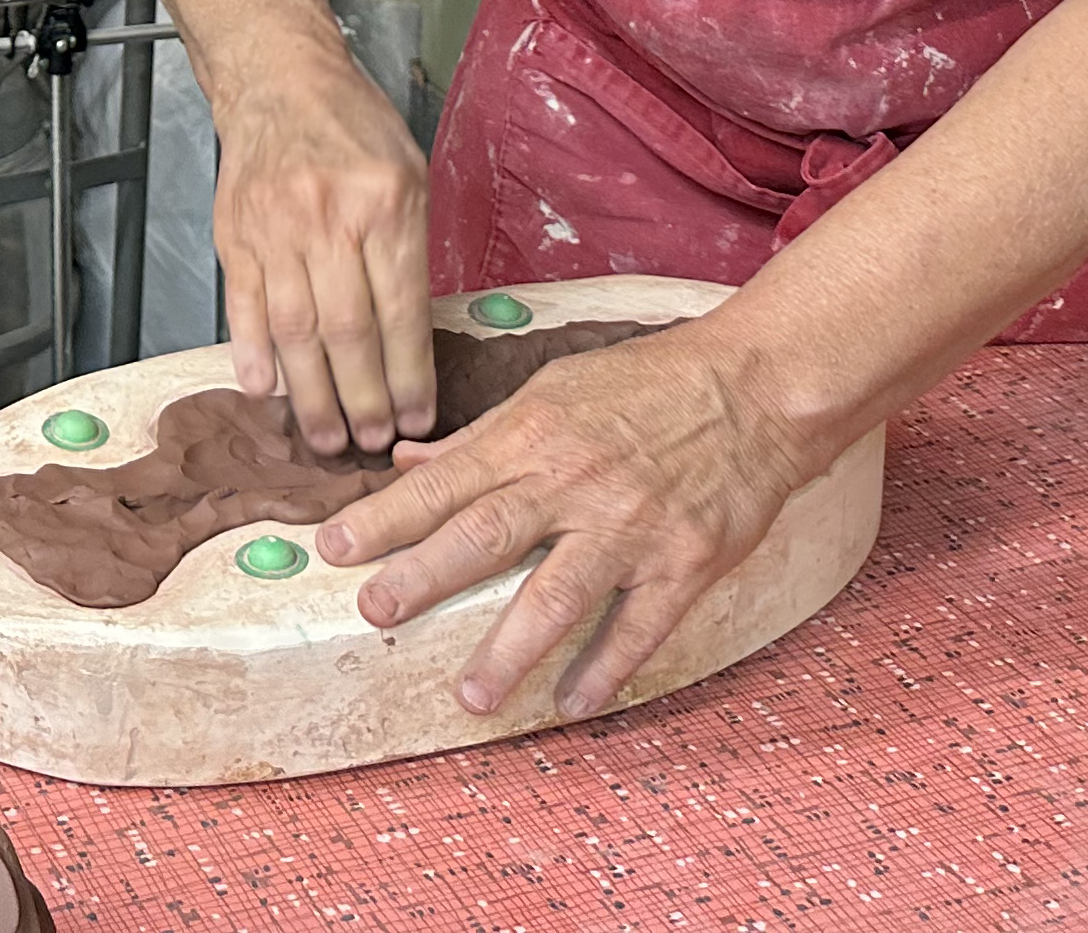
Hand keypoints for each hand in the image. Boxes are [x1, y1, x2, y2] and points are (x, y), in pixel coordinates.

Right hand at [208, 35, 435, 457]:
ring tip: (327, 438)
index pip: (401, 311)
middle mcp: (328, 218)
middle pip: (348, 331)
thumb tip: (409, 343)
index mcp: (385, 204)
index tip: (420, 420)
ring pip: (294, 330)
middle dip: (364, 399)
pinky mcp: (234, 235)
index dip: (410, 376)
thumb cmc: (353, 128)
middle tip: (374, 443)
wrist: (279, 79)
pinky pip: (243, 306)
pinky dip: (251, 353)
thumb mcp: (409, 175)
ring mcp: (275, 228)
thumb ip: (408, 252)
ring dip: (311, 395)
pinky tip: (265, 392)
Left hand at [314, 318, 825, 721]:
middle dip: (423, 576)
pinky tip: (572, 703)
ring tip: (471, 695)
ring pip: (559, 595)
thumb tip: (407, 462)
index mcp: (534, 434)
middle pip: (486, 535)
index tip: (332, 548)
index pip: (444, 482)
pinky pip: (638, 627)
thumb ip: (480, 438)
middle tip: (372, 612)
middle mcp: (575, 482)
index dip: (384, 517)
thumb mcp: (554, 390)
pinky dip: (604, 669)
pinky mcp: (683, 562)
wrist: (755, 388)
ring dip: (510, 649)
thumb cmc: (649, 383)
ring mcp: (630, 526)